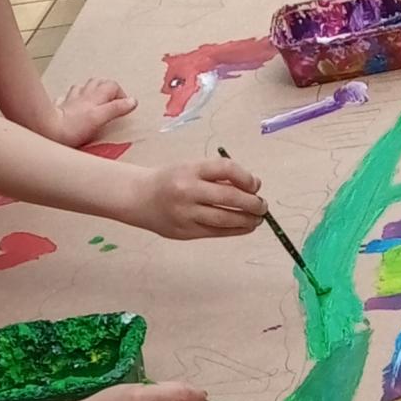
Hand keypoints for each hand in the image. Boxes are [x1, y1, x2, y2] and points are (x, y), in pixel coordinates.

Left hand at [57, 77, 133, 145]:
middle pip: (97, 82)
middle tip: (114, 98)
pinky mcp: (59, 109)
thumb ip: (116, 108)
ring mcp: (70, 101)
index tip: (126, 106)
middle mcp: (82, 96)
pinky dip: (72, 99)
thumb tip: (132, 101)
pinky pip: (66, 99)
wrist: (47, 131)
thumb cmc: (72, 127)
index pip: (112, 85)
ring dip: (90, 89)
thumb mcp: (99, 118)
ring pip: (81, 87)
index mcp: (94, 97)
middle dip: (107, 87)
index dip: (121, 94)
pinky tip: (72, 104)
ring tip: (95, 96)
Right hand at [140, 155, 267, 239]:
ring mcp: (185, 213)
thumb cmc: (171, 180)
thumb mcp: (191, 167)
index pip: (226, 169)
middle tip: (262, 206)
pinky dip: (234, 230)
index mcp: (190, 169)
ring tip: (257, 219)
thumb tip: (253, 187)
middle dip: (252, 203)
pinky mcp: (184, 231)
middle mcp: (187, 190)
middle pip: (229, 197)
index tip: (256, 186)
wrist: (138, 197)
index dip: (246, 178)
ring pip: (225, 219)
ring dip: (247, 220)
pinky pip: (215, 232)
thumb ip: (218, 175)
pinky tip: (244, 227)